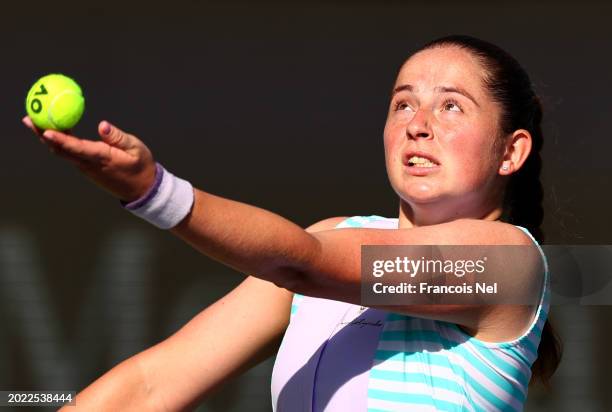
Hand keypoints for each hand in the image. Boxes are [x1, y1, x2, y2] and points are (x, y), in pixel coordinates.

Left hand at [22, 116, 156, 202]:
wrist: (142, 189)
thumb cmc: (141, 166)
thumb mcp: (136, 148)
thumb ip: (118, 137)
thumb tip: (102, 125)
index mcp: (102, 158)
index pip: (77, 148)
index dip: (60, 139)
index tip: (46, 130)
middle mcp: (89, 165)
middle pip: (60, 150)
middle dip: (42, 134)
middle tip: (29, 119)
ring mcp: (85, 168)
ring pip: (61, 152)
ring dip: (46, 138)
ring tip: (34, 121)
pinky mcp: (86, 168)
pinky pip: (68, 154)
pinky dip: (57, 142)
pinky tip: (52, 131)